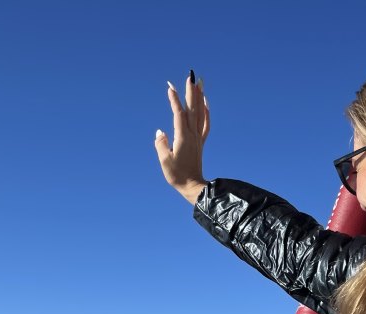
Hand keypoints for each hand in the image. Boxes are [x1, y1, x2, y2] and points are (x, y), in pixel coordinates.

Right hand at [155, 72, 209, 204]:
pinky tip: (205, 103)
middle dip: (190, 91)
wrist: (193, 186)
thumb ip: (160, 144)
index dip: (174, 100)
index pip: (178, 114)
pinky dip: (206, 111)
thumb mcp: (164, 161)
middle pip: (192, 109)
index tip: (170, 87)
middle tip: (190, 75)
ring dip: (199, 97)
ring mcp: (198, 137)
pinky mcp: (200, 142)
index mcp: (182, 137)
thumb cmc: (177, 175)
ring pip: (200, 113)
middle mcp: (192, 134)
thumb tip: (159, 131)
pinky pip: (206, 123)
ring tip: (199, 82)